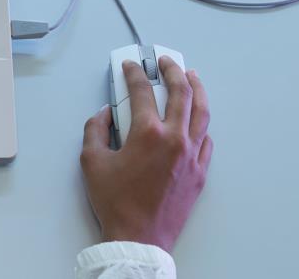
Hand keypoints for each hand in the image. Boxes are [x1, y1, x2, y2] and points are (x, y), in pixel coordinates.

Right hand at [80, 57, 212, 252]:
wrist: (139, 237)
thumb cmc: (115, 201)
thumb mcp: (92, 160)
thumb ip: (95, 129)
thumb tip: (104, 115)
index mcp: (148, 134)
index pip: (142, 92)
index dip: (134, 73)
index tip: (130, 66)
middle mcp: (175, 139)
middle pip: (181, 93)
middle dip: (172, 71)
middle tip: (165, 61)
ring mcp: (191, 156)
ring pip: (202, 113)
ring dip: (197, 90)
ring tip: (192, 77)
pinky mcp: (199, 172)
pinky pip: (206, 140)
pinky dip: (201, 124)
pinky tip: (196, 119)